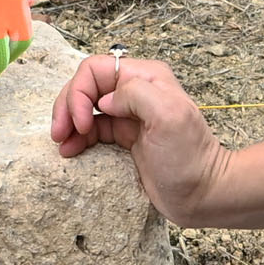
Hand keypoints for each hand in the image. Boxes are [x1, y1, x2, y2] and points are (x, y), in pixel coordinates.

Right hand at [51, 51, 227, 221]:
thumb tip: (104, 101)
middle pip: (86, 87)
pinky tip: (70, 151)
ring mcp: (129, 116)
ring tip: (62, 144)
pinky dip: (77, 138)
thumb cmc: (190, 159)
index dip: (80, 93)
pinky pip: (92, 131)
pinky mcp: (125, 138)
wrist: (203, 194)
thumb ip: (135, 95)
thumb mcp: (168, 116)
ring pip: (85, 109)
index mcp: (146, 79)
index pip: (96, 70)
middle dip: (68, 107)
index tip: (81, 122)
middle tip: (60, 134)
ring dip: (68, 123)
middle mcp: (135, 92)